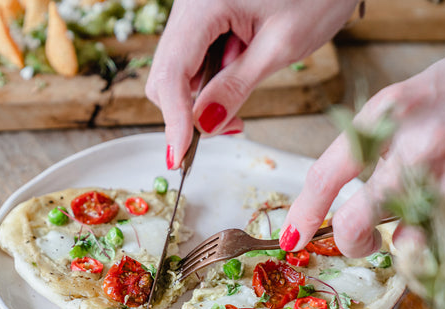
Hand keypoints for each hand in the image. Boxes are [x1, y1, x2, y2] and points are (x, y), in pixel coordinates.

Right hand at [145, 0, 357, 168]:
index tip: (180, 156)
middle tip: (230, 127)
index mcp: (204, 4)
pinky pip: (192, 62)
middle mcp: (189, 5)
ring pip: (176, 73)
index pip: (172, 74)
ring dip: (200, 100)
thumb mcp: (280, 46)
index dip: (174, 120)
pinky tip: (236, 80)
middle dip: (188, 112)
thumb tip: (204, 124)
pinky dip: (209, 84)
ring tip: (239, 102)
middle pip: (165, 76)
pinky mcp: (203, 21)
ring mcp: (194, 13)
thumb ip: (236, 86)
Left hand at [280, 47, 444, 257]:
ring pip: (404, 241)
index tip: (293, 235)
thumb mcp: (396, 104)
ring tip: (413, 217)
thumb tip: (333, 196)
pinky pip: (440, 235)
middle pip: (355, 223)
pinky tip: (435, 211)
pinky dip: (432, 234)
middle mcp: (416, 145)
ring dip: (402, 239)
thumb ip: (364, 147)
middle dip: (352, 243)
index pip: (325, 176)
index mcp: (383, 116)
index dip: (304, 214)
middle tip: (361, 240)